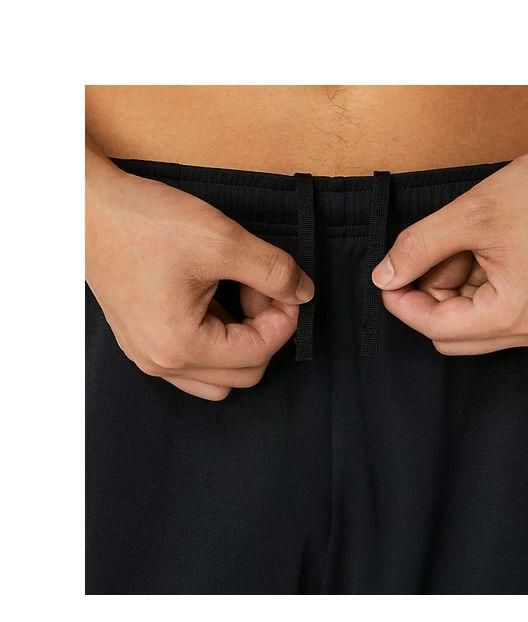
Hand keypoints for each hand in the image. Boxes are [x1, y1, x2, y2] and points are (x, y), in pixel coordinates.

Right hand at [86, 142, 312, 399]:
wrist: (87, 206)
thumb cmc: (146, 224)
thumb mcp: (223, 241)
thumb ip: (274, 271)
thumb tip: (304, 293)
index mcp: (182, 347)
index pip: (260, 353)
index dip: (286, 318)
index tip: (287, 284)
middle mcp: (163, 364)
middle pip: (246, 372)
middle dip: (265, 330)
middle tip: (259, 286)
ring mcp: (150, 356)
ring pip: (221, 374)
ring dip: (243, 340)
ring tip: (237, 293)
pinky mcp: (144, 342)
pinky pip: (195, 362)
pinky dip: (218, 338)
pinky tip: (215, 298)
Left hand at [372, 123, 527, 354]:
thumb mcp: (471, 214)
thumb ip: (418, 248)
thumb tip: (385, 276)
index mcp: (516, 313)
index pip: (437, 328)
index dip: (403, 303)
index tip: (387, 277)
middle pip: (452, 333)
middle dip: (431, 294)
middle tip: (432, 252)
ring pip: (472, 322)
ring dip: (455, 287)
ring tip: (468, 242)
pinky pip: (495, 311)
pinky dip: (477, 285)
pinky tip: (484, 249)